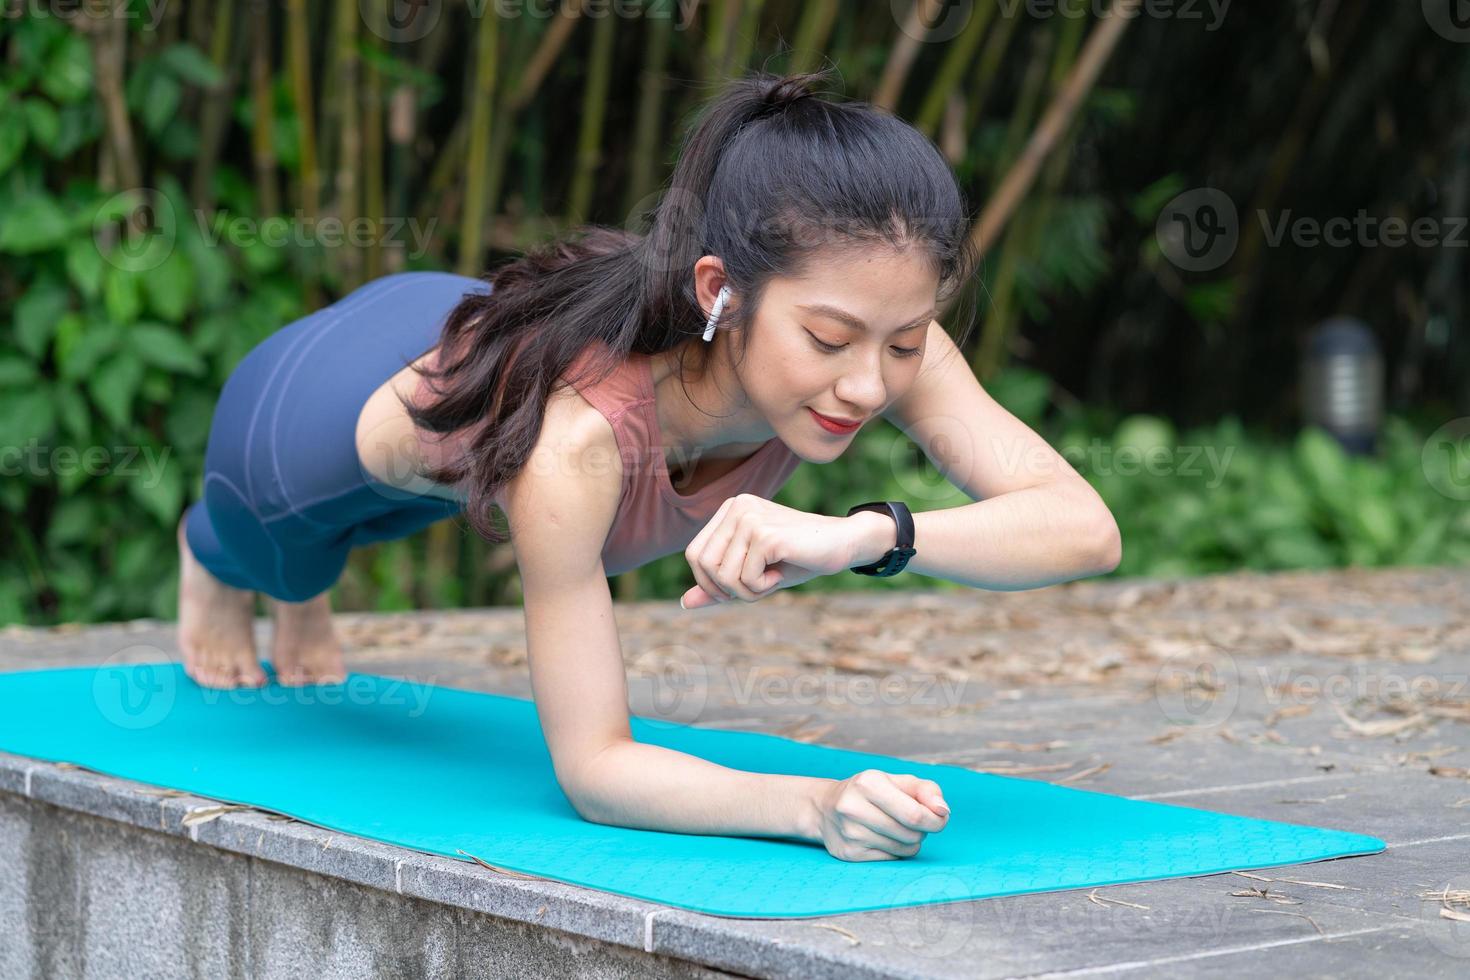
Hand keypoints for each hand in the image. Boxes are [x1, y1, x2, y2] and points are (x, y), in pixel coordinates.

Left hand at [679, 494, 869, 609]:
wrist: (842, 545)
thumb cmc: (797, 559)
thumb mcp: (752, 574)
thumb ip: (718, 585)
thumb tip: (685, 603)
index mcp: (730, 509)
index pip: (694, 553)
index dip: (708, 581)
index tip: (736, 589)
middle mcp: (737, 507)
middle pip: (702, 564)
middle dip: (725, 588)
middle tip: (755, 587)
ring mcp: (750, 518)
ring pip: (723, 575)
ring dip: (747, 591)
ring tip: (772, 579)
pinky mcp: (765, 535)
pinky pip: (745, 579)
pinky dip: (762, 588)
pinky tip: (781, 573)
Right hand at [809, 769, 949, 861]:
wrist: (826, 808)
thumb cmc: (871, 792)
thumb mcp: (897, 781)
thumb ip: (926, 790)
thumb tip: (943, 811)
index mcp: (868, 783)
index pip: (915, 814)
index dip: (936, 820)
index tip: (940, 818)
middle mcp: (854, 808)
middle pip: (912, 833)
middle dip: (922, 830)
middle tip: (913, 821)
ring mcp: (850, 833)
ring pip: (904, 849)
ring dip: (910, 841)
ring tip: (896, 828)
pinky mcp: (849, 854)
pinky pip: (892, 859)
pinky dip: (896, 851)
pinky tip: (883, 838)